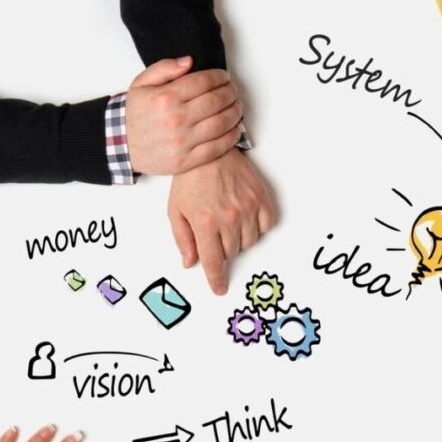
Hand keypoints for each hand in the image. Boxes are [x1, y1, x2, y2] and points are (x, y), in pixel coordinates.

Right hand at [124, 58, 242, 175]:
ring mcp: (183, 142)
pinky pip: (218, 148)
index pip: (203, 82)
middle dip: (230, 93)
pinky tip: (235, 129)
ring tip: (236, 107)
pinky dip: (232, 137)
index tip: (224, 77)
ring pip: (221, 124)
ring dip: (235, 113)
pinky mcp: (188, 160)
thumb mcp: (141, 84)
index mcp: (166, 97)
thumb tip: (189, 61)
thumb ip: (164, 68)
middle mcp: (176, 119)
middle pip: (217, 102)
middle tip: (233, 91)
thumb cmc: (135, 113)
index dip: (219, 77)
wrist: (121, 145)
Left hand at [167, 148, 275, 293]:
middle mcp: (228, 219)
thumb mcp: (176, 209)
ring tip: (228, 218)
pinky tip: (245, 214)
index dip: (216, 279)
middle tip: (214, 229)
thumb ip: (182, 239)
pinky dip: (257, 226)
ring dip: (239, 238)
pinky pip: (266, 226)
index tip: (219, 289)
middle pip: (232, 252)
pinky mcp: (261, 200)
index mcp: (205, 223)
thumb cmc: (191, 179)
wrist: (211, 152)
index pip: (213, 262)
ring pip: (249, 242)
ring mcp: (247, 209)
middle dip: (222, 247)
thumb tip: (190, 262)